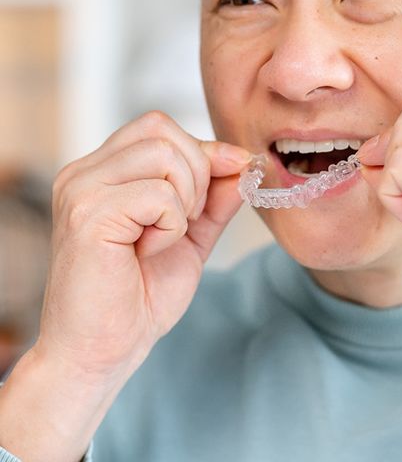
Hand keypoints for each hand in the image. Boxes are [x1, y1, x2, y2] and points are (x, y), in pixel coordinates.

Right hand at [0, 111, 249, 461]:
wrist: (105, 351)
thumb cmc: (139, 297)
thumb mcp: (191, 235)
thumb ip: (214, 197)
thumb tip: (244, 161)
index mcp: (103, 172)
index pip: (159, 126)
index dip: (204, 151)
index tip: (233, 175)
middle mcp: (84, 173)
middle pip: (161, 128)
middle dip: (198, 172)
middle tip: (189, 219)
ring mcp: (81, 190)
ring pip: (163, 153)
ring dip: (186, 199)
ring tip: (166, 236)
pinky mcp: (87, 215)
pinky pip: (158, 194)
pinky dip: (172, 225)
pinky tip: (150, 251)